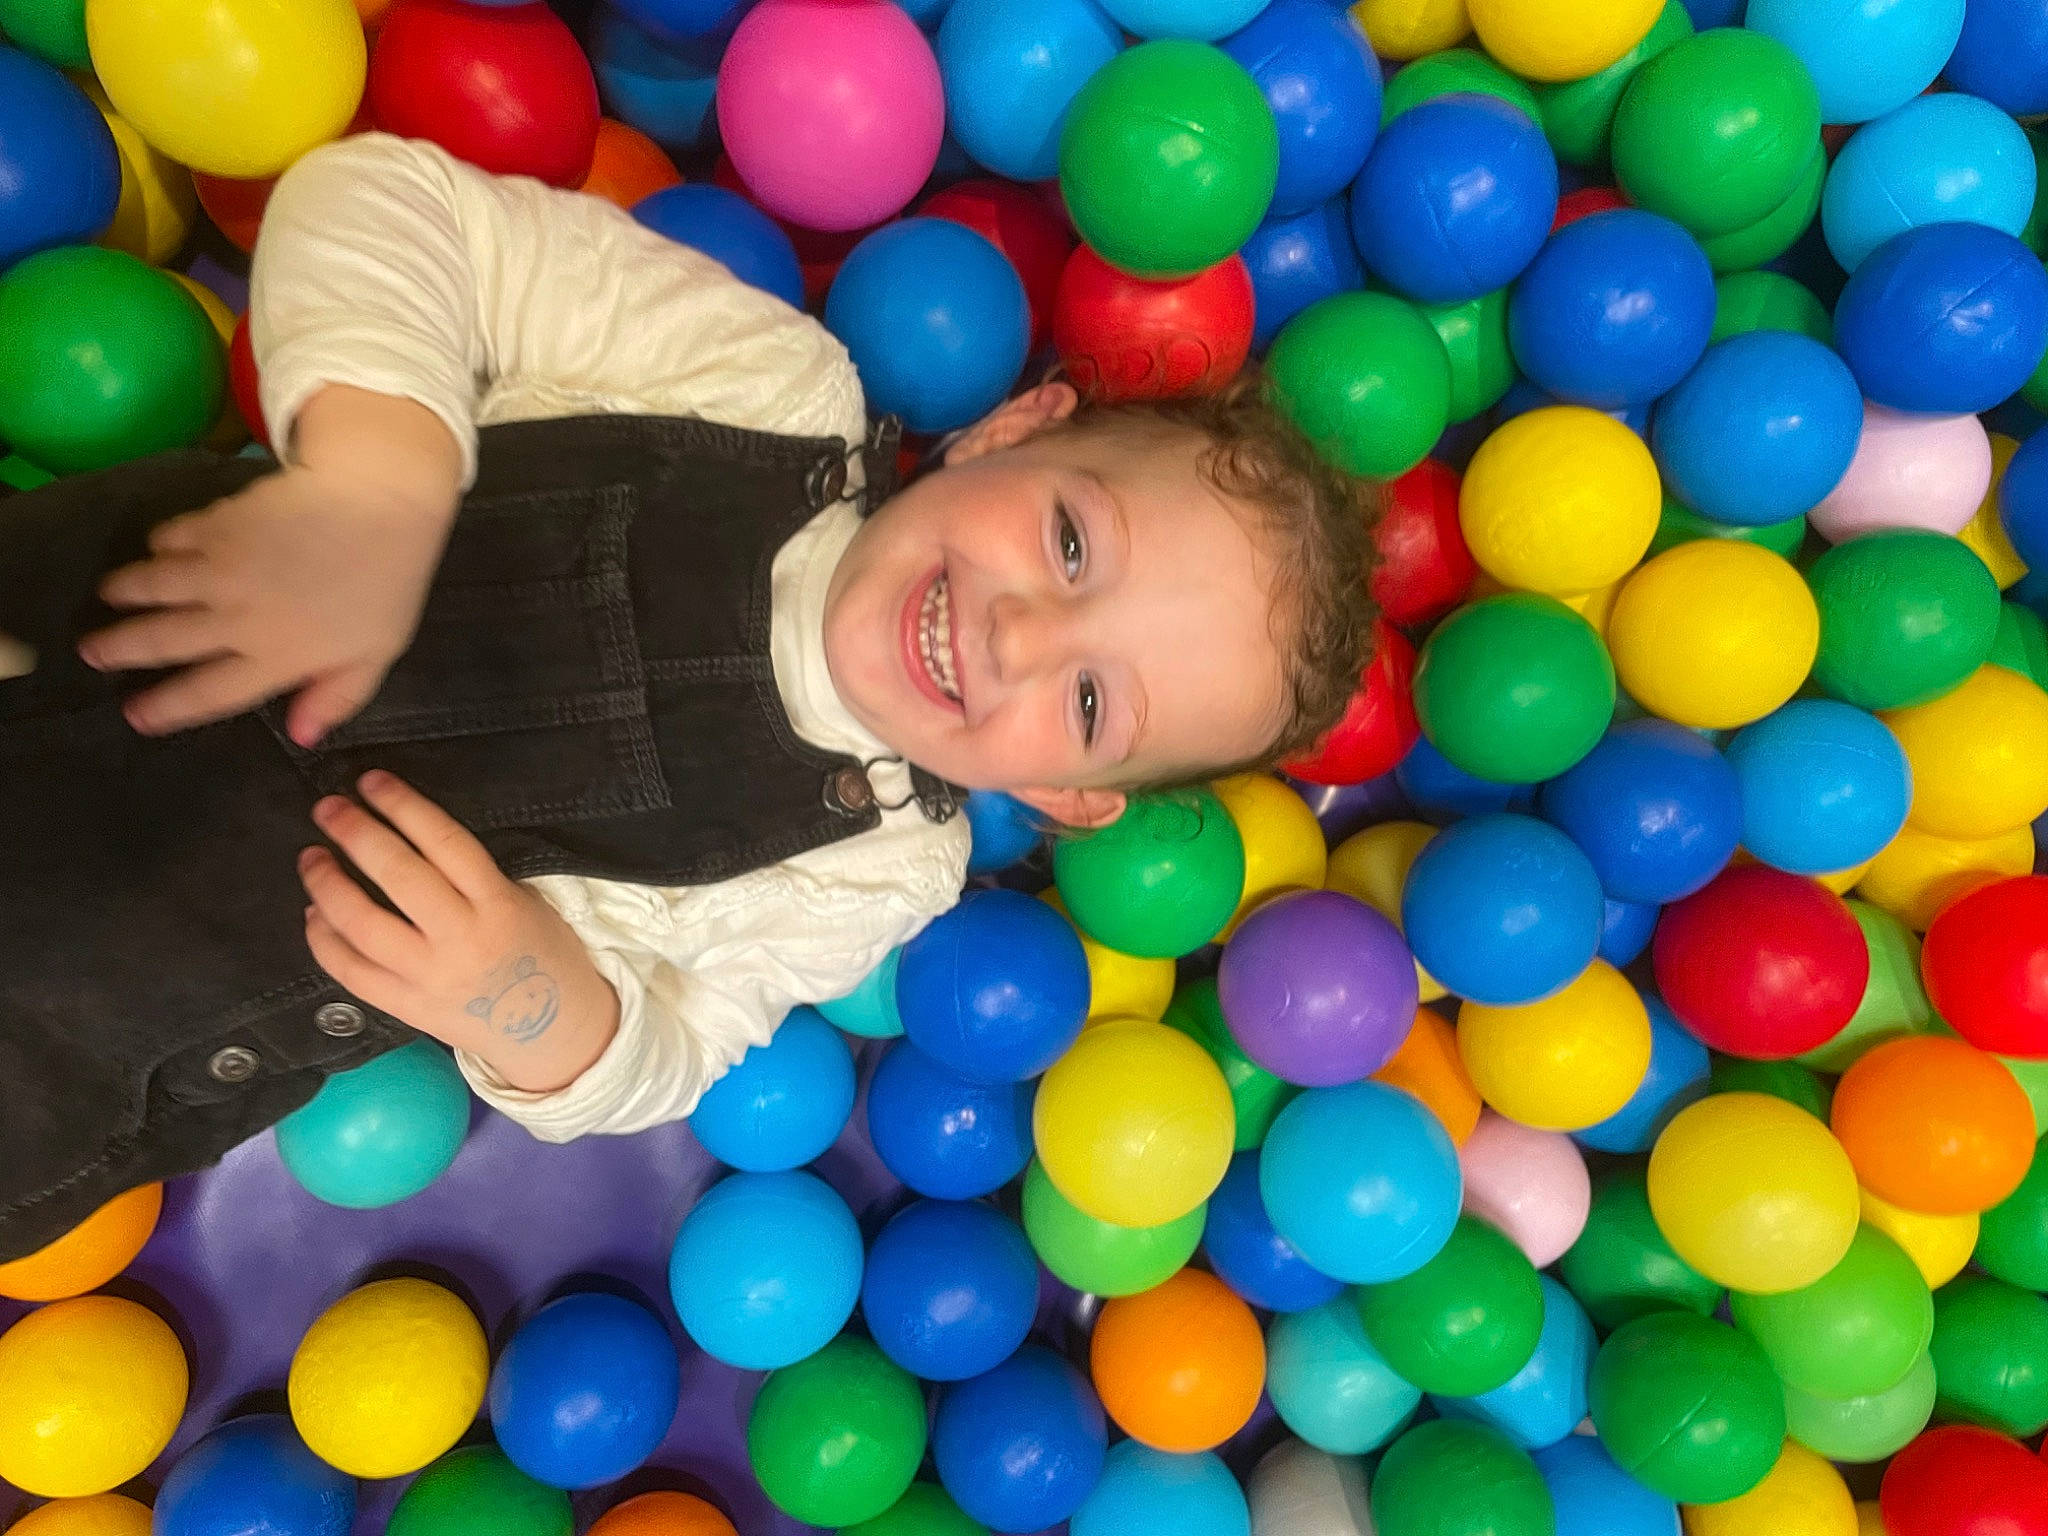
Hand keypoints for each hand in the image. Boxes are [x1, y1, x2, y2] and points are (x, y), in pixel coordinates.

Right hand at [79, 387, 461, 744]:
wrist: (380, 503)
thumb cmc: (386, 585)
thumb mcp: (375, 655)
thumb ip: (335, 696)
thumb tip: (300, 736)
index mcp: (277, 658)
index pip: (210, 694)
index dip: (168, 707)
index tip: (135, 715)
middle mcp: (237, 618)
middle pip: (164, 640)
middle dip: (121, 648)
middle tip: (92, 652)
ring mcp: (222, 568)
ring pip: (155, 585)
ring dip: (126, 591)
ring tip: (109, 595)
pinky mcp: (218, 523)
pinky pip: (173, 537)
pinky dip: (160, 544)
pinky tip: (158, 548)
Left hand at [297, 770, 620, 1090]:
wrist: (554, 1032)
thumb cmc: (543, 953)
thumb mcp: (524, 902)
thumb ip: (472, 876)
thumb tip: (404, 836)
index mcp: (498, 905)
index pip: (445, 843)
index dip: (404, 807)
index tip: (372, 782)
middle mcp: (461, 940)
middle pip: (399, 877)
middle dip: (356, 834)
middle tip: (328, 808)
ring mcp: (429, 978)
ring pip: (363, 926)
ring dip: (328, 886)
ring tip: (312, 858)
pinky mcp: (407, 1009)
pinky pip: (352, 973)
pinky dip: (324, 941)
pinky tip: (314, 914)